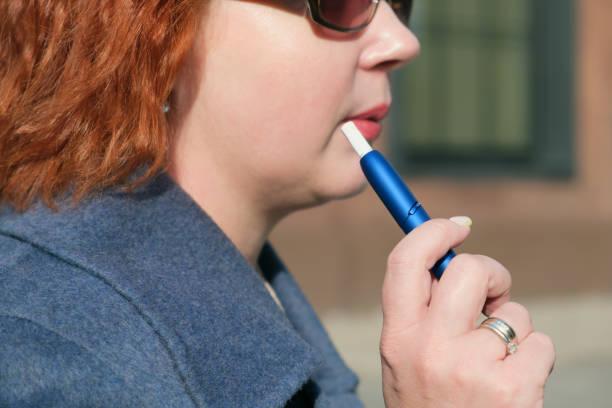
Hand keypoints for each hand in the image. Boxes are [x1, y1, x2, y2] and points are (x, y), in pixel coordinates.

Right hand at [379, 218, 554, 407]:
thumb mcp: (405, 359)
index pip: (405, 261)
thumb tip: (449, 257)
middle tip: (493, 294)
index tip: (456, 227)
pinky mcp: (514, 387)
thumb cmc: (429, 405)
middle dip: (491, 273)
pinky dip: (535, 358)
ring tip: (495, 365)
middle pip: (469, 270)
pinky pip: (540, 342)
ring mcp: (472, 368)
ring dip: (514, 330)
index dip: (432, 230)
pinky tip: (515, 385)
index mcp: (398, 337)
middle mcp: (430, 348)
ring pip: (514, 312)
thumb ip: (421, 311)